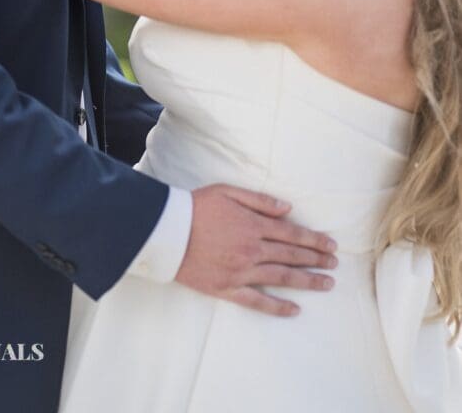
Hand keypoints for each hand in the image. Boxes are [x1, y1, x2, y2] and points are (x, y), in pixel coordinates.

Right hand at [176, 184, 337, 316]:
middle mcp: (252, 250)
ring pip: (281, 278)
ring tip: (326, 284)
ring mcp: (241, 271)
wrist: (167, 231)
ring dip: (307, 281)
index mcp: (253, 226)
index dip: (314, 240)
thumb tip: (288, 209)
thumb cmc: (196, 207)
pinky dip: (277, 307)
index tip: (331, 245)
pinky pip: (257, 301)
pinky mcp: (227, 288)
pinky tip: (295, 310)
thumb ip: (260, 201)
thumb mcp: (228, 192)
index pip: (292, 234)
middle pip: (291, 256)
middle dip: (316, 259)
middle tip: (335, 264)